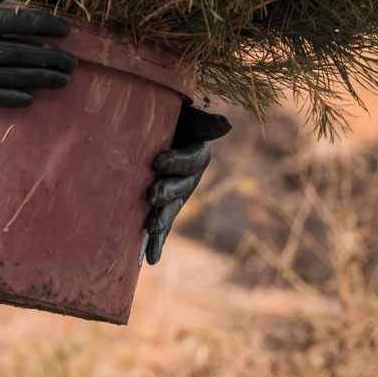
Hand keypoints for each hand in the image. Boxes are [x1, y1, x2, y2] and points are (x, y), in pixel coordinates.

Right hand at [0, 0, 78, 106]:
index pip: (12, 21)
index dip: (42, 25)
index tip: (65, 31)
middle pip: (13, 53)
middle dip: (47, 58)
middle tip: (73, 63)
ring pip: (2, 76)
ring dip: (35, 79)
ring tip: (60, 81)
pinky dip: (5, 98)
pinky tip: (28, 98)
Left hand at [143, 102, 231, 264]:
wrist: (166, 131)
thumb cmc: (176, 118)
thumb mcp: (190, 117)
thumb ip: (205, 124)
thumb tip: (227, 125)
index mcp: (198, 155)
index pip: (190, 160)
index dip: (175, 162)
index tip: (157, 162)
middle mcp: (191, 179)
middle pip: (180, 188)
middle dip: (166, 193)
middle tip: (151, 196)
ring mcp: (178, 195)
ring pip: (171, 210)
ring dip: (162, 220)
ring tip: (151, 229)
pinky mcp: (165, 206)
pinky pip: (163, 224)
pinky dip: (158, 242)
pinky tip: (151, 259)